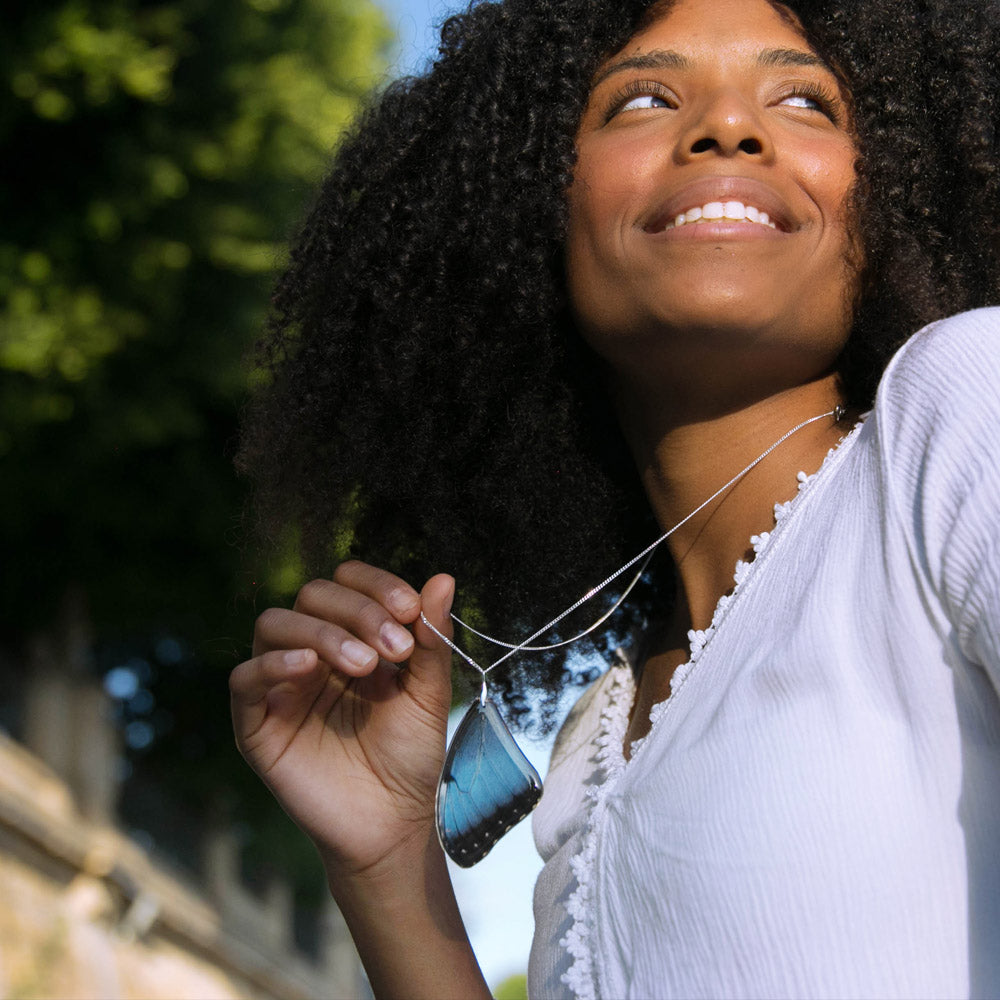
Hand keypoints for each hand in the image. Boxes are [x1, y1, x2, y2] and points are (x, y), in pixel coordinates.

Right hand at [230, 561, 454, 879]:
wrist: (394, 824)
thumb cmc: (411, 756)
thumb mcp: (428, 692)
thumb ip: (430, 638)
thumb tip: (444, 579)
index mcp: (352, 637)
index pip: (347, 582)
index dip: (375, 585)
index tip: (410, 609)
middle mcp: (312, 653)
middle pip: (312, 595)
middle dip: (357, 611)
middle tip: (395, 648)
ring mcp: (281, 686)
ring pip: (275, 625)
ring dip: (322, 633)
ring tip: (364, 666)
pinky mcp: (257, 725)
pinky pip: (244, 679)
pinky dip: (273, 663)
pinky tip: (309, 668)